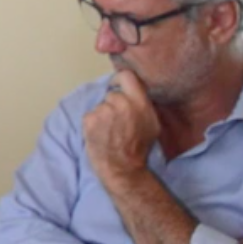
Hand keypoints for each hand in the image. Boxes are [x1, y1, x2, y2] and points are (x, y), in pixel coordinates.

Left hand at [83, 70, 159, 185]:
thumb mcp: (152, 124)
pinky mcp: (90, 119)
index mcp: (140, 103)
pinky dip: (92, 124)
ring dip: (102, 115)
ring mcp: (104, 111)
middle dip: (112, 105)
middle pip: (112, 94)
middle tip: (116, 121)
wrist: (122, 168)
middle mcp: (122, 104)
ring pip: (100, 106)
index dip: (119, 79)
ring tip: (109, 131)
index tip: (117, 86)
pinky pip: (90, 115)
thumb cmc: (138, 148)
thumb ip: (143, 104)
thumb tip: (135, 91)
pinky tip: (100, 134)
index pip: (126, 76)